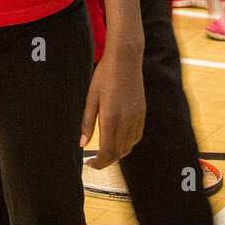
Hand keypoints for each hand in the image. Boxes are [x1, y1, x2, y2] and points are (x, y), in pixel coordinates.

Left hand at [81, 43, 144, 168]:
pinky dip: (127, 144)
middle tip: (94, 161)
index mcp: (111, 118)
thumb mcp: (91, 98)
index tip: (89, 164)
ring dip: (117, 154)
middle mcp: (126, 121)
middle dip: (106, 161)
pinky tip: (118, 140)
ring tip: (105, 151)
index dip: (98, 163)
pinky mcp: (142, 113)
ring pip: (129, 147)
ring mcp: (136, 117)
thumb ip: (87, 123)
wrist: (125, 60)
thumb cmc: (105, 76)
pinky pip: (136, 136)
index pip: (107, 151)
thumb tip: (82, 144)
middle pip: (118, 153)